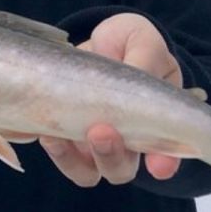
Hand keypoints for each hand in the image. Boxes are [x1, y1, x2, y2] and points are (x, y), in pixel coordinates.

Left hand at [39, 13, 183, 186]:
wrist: (93, 40)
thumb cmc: (129, 41)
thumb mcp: (142, 40)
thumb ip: (145, 58)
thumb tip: (138, 76)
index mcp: (157, 121)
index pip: (166, 155)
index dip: (165, 163)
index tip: (159, 165)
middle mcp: (127, 141)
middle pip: (122, 169)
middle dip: (112, 157)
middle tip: (101, 131)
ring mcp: (94, 143)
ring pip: (88, 171)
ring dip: (73, 160)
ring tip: (58, 136)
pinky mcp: (66, 136)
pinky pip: (60, 156)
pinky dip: (53, 150)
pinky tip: (44, 131)